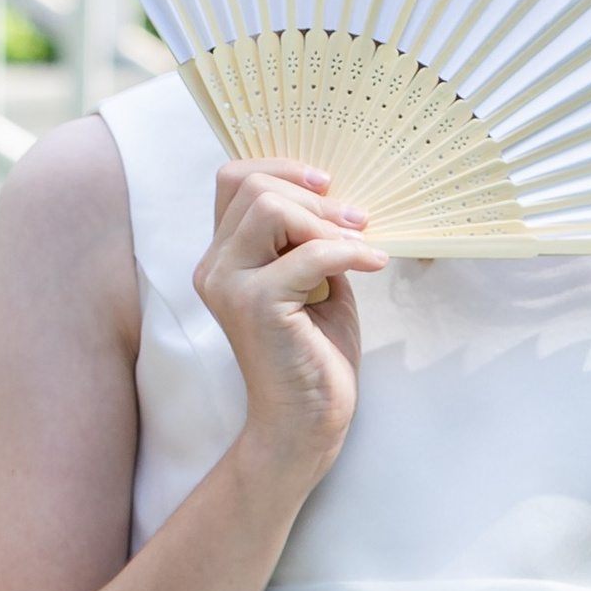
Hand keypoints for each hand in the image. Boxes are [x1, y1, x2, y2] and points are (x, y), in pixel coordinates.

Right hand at [192, 156, 386, 484]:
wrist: (307, 422)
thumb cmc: (314, 353)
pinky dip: (347, 253)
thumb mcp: (315, 279)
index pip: (234, 179)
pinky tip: (375, 265)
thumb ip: (310, 239)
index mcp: (225, 257)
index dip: (282, 168)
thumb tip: (340, 197)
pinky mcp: (255, 306)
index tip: (327, 187)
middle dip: (313, 197)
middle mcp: (215, 267)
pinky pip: (306, 255)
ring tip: (361, 246)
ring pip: (269, 208)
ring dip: (326, 222)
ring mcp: (229, 286)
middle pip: (252, 186)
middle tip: (356, 222)